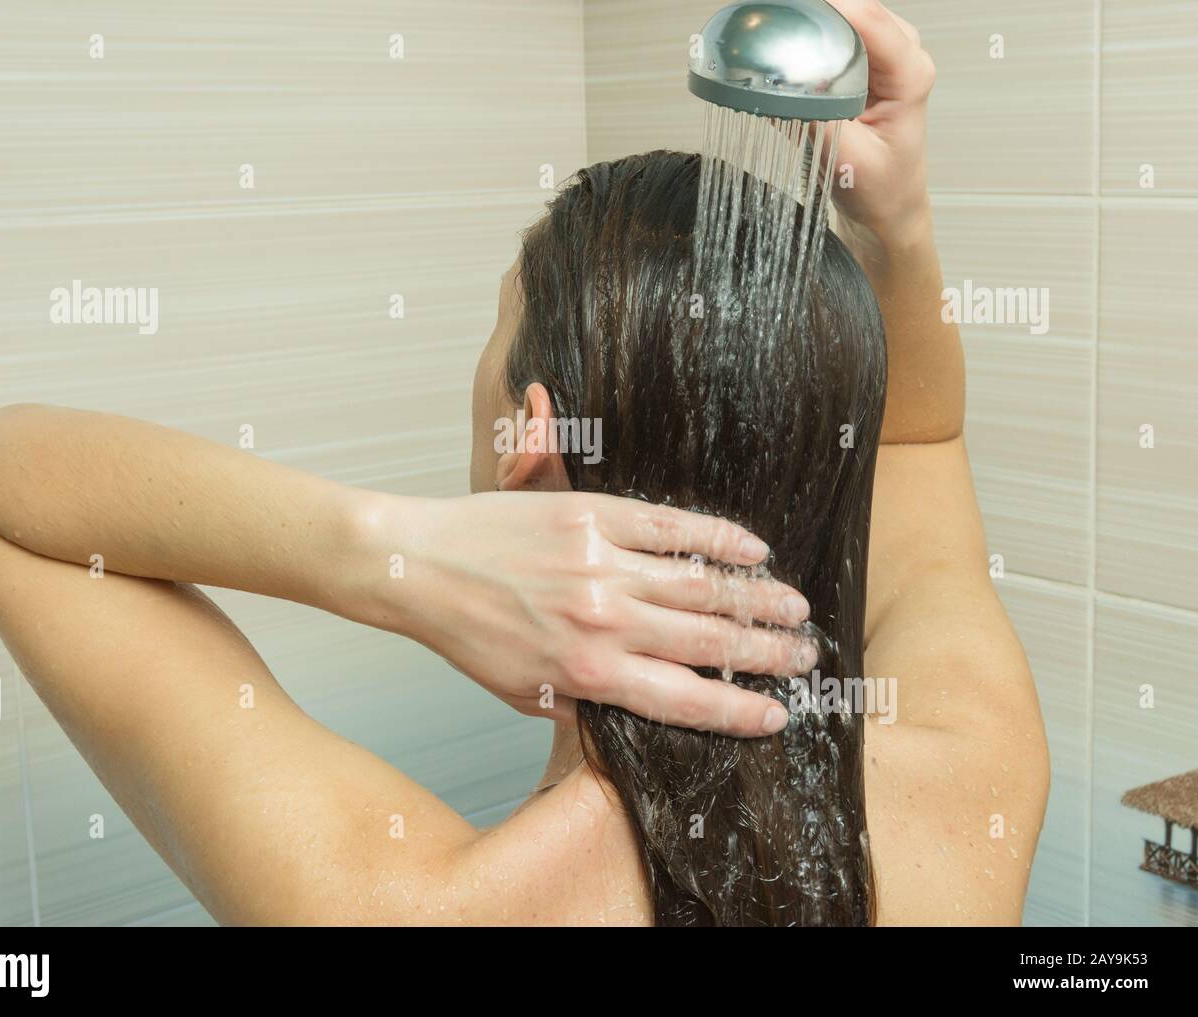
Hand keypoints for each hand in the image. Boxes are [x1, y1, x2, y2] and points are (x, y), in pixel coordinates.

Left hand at [381, 490, 816, 737]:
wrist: (423, 567)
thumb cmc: (472, 637)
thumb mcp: (527, 694)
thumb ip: (589, 702)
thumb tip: (645, 707)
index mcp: (589, 675)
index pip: (685, 700)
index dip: (739, 711)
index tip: (778, 715)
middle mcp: (605, 622)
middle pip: (709, 642)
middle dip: (767, 653)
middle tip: (806, 657)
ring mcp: (603, 564)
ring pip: (702, 584)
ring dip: (757, 598)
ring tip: (795, 607)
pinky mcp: (593, 515)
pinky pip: (672, 526)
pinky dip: (718, 537)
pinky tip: (751, 548)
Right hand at [768, 0, 935, 248]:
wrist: (888, 204)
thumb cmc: (879, 188)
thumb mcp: (847, 163)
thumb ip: (817, 122)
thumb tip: (781, 90)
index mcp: (910, 75)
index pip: (870, 20)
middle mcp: (902, 55)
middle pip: (856, 2)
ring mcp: (883, 54)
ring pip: (845, 8)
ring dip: (808, 2)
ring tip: (772, 2)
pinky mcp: (862, 60)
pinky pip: (834, 27)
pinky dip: (807, 20)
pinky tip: (783, 23)